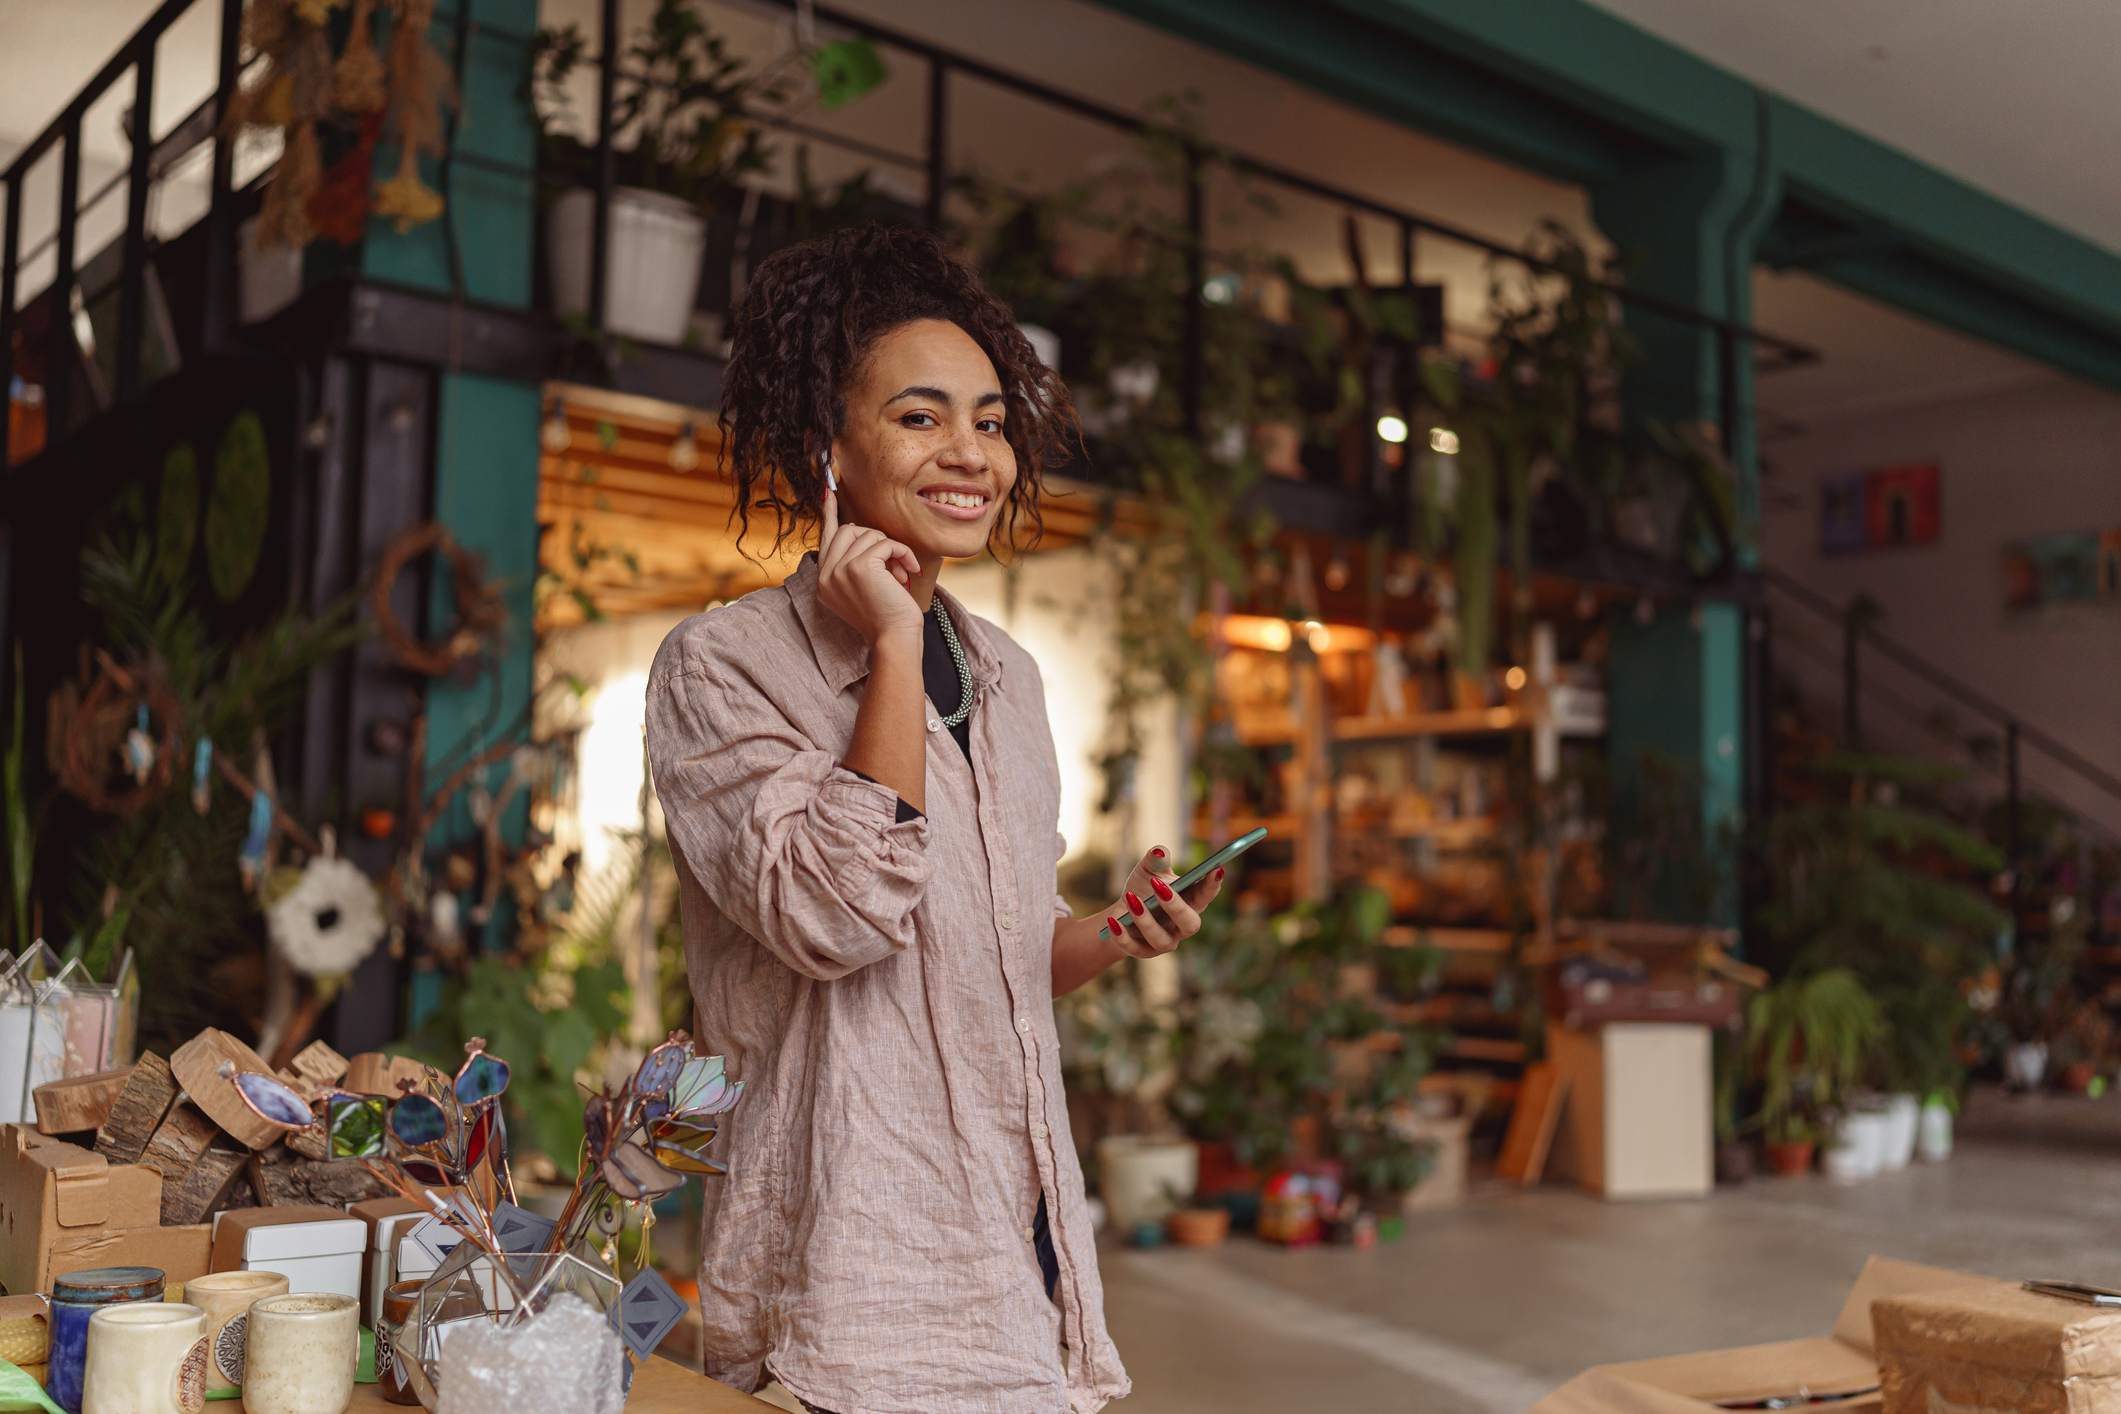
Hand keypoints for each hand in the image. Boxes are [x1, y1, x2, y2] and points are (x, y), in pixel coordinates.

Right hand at [816, 488, 922, 650]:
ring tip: (902, 573)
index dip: (830, 514)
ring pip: (868, 534)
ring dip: (892, 550)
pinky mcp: (859, 567)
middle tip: (892, 561)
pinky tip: (908, 572)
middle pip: (848, 530)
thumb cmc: (887, 617)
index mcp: (823, 582)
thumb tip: (859, 530)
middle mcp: (826, 575)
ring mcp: (839, 570)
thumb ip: (855, 563)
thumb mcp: (863, 589)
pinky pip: (885, 543)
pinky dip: (902, 554)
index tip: (829, 491)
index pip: (825, 539)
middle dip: (875, 539)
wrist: (895, 639)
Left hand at [1102, 846, 1225, 959]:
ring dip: (1146, 920)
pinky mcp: (1144, 952)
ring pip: (1162, 940)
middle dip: (1176, 907)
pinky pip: (1136, 949)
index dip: (1213, 884)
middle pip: (1190, 924)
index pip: (1206, 895)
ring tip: (1132, 900)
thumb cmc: (1143, 888)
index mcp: (1190, 902)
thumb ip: (1156, 860)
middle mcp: (1182, 926)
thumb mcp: (1148, 870)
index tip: (1216, 869)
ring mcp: (1165, 941)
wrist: (1121, 912)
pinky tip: (1114, 921)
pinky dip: (1124, 936)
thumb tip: (1158, 852)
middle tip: (1159, 887)